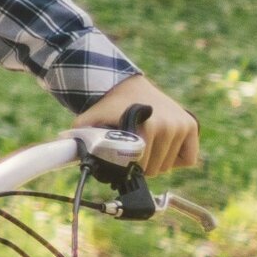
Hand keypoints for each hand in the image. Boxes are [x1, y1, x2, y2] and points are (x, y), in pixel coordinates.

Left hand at [79, 74, 200, 176]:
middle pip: (156, 169)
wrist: (127, 87)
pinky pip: (188, 159)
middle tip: (131, 152)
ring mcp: (182, 125)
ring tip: (143, 146)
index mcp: (148, 127)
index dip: (127, 168)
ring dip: (156, 162)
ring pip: (170, 166)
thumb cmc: (109, 107)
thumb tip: (66, 149)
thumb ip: (79, 136)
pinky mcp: (191, 125)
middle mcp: (169, 126)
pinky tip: (162, 148)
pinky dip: (176, 159)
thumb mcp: (90, 121)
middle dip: (141, 166)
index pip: (141, 167)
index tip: (120, 158)